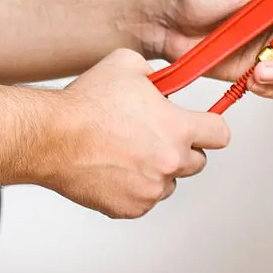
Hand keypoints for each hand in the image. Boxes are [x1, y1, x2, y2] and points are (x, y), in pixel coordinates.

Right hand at [50, 48, 230, 217]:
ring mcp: (150, 190)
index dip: (211, 126)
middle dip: (181, 148)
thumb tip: (162, 81)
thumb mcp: (128, 64)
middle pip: (197, 162)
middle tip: (155, 135)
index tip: (202, 125)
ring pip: (169, 182)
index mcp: (177, 128)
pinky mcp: (129, 208)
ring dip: (157, 169)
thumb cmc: (86, 104)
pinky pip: (144, 200)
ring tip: (128, 151)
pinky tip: (114, 167)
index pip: (220, 135)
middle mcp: (169, 163)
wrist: (52, 137)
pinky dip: (134, 187)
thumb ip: (156, 73)